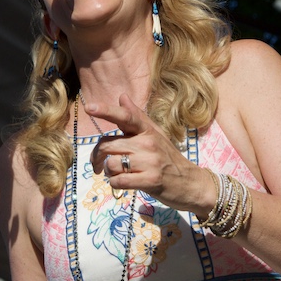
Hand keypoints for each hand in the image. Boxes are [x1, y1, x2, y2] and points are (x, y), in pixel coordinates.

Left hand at [87, 94, 212, 214]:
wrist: (191, 183)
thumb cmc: (169, 158)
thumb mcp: (156, 134)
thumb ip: (137, 116)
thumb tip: (122, 96)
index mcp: (147, 130)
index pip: (125, 117)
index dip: (106, 111)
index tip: (89, 108)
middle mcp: (148, 143)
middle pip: (108, 145)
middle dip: (98, 157)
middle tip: (98, 165)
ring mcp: (150, 162)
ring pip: (112, 164)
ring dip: (109, 173)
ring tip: (117, 174)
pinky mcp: (151, 180)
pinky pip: (119, 181)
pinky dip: (115, 184)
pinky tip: (122, 184)